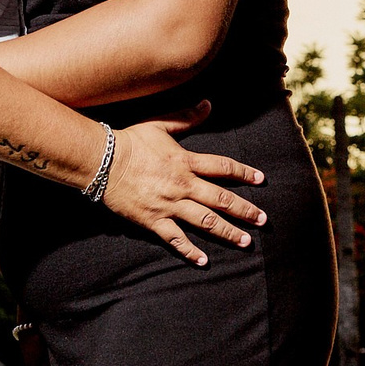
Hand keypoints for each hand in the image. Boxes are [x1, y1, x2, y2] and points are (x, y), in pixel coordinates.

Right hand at [100, 116, 267, 266]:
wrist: (102, 161)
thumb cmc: (130, 141)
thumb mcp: (160, 125)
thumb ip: (186, 118)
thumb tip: (208, 104)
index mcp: (185, 162)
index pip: (222, 168)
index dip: (244, 173)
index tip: (260, 180)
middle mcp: (182, 186)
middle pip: (221, 199)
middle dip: (244, 210)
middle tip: (263, 220)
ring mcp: (169, 205)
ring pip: (205, 221)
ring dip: (227, 232)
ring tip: (245, 241)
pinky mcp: (153, 221)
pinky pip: (175, 239)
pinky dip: (190, 251)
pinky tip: (204, 261)